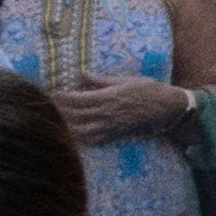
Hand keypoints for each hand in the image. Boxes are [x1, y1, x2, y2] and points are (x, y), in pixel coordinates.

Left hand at [50, 74, 170, 146]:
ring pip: (81, 130)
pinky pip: (93, 140)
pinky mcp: (114, 134)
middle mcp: (105, 113)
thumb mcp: (125, 79)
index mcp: (107, 97)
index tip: (53, 94)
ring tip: (59, 121)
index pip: (77, 99)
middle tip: (50, 107)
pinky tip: (75, 135)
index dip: (63, 98)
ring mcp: (109, 126)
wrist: (165, 108)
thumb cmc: (147, 89)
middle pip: (76, 115)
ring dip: (68, 126)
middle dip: (61, 111)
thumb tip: (83, 75)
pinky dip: (81, 138)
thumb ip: (102, 80)